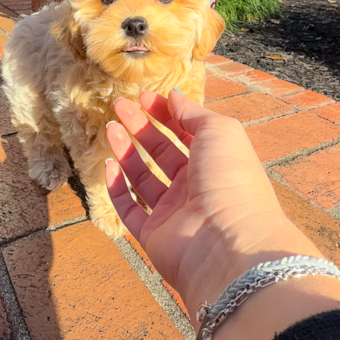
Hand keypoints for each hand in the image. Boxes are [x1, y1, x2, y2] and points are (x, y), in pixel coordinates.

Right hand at [106, 89, 339, 339]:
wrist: (227, 243)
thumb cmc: (230, 179)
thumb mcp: (219, 132)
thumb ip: (193, 113)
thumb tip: (174, 96)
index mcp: (216, 161)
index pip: (187, 132)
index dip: (166, 113)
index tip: (144, 96)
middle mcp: (196, 187)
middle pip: (162, 152)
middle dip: (141, 127)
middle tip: (119, 106)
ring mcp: (174, 213)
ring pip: (143, 178)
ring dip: (126, 151)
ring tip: (109, 127)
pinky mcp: (153, 236)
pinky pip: (131, 209)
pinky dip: (118, 188)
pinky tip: (108, 165)